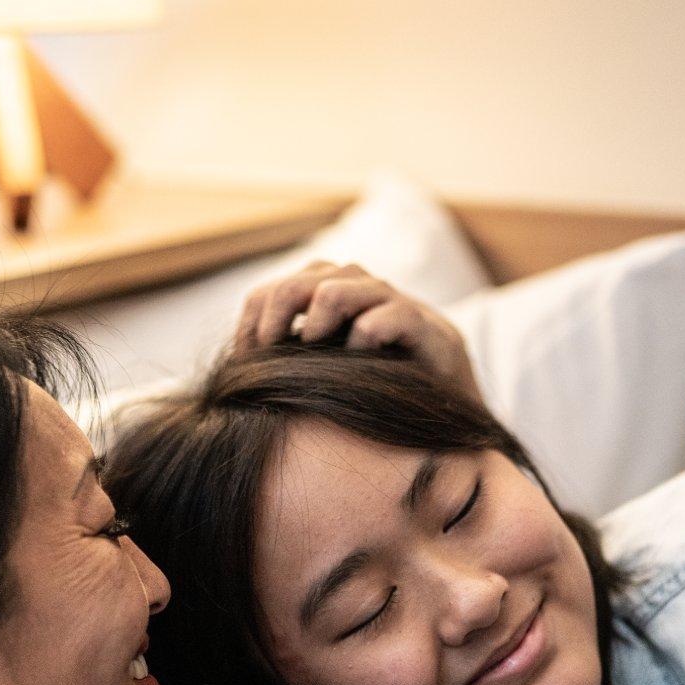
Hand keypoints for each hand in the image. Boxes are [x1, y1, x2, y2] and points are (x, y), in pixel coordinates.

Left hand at [232, 262, 482, 402]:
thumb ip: (290, 361)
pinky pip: (381, 319)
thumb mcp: (326, 372)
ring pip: (336, 288)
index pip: (271, 291)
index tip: (244, 365)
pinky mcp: (423, 325)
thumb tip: (234, 374)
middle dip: (275, 320)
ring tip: (316, 359)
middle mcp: (355, 286)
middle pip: (298, 281)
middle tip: (270, 361)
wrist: (450, 402)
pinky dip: (361, 342)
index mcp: (326, 292)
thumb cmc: (379, 388)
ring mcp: (390, 301)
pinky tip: (360, 369)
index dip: (251, 323)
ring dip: (316, 327)